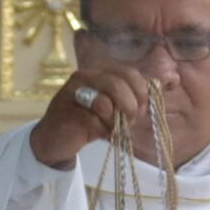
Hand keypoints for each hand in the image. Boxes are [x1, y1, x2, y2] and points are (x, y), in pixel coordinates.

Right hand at [29, 68, 170, 168]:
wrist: (54, 139)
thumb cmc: (86, 121)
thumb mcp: (110, 105)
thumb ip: (128, 96)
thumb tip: (156, 92)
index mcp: (98, 71)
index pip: (129, 72)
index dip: (142, 91)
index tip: (143, 108)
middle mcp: (84, 77)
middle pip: (119, 84)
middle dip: (131, 106)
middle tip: (131, 120)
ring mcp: (73, 94)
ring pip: (107, 103)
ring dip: (115, 121)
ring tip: (109, 127)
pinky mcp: (68, 114)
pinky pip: (95, 122)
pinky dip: (102, 131)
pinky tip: (94, 133)